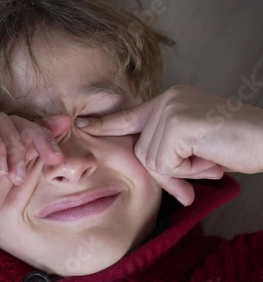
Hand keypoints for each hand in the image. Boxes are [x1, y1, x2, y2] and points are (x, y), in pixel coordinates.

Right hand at [0, 112, 71, 243]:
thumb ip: (19, 169)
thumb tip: (45, 147)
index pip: (21, 137)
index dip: (43, 134)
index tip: (65, 133)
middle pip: (17, 124)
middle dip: (40, 137)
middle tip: (55, 156)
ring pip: (4, 121)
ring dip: (17, 147)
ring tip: (12, 174)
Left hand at [74, 85, 262, 205]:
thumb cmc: (236, 143)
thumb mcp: (194, 146)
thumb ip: (169, 152)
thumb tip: (154, 174)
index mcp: (170, 101)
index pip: (131, 115)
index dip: (106, 123)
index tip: (83, 124)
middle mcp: (167, 100)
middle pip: (142, 150)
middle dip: (168, 171)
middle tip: (203, 169)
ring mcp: (170, 110)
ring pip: (152, 159)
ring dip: (182, 170)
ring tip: (209, 158)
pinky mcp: (176, 124)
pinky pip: (165, 163)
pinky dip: (188, 170)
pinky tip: (209, 157)